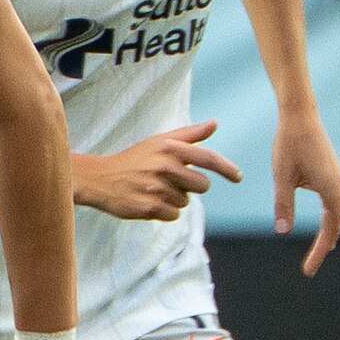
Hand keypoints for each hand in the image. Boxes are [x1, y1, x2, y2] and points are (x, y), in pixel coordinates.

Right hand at [79, 120, 242, 221]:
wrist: (100, 178)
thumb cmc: (134, 159)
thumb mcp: (159, 142)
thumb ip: (189, 134)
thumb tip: (214, 123)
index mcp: (170, 148)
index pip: (208, 159)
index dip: (227, 169)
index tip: (239, 177)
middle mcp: (165, 167)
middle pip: (202, 186)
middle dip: (191, 186)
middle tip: (170, 181)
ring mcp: (157, 188)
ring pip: (186, 202)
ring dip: (174, 199)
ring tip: (154, 190)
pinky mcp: (149, 208)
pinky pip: (174, 215)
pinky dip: (165, 212)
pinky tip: (149, 201)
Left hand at [273, 106, 339, 275]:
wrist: (299, 115)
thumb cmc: (289, 142)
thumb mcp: (281, 175)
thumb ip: (283, 203)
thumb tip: (282, 231)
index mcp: (330, 186)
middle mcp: (338, 186)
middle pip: (335, 226)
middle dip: (322, 250)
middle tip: (307, 272)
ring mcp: (336, 182)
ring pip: (333, 218)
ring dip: (324, 239)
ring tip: (311, 262)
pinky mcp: (330, 178)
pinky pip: (332, 207)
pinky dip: (327, 224)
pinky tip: (326, 237)